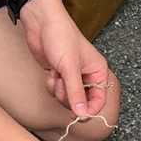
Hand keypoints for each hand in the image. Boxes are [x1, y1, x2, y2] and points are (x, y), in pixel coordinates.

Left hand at [19, 0, 109, 117]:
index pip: (99, 99)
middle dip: (69, 96)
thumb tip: (83, 114)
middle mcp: (87, 75)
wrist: (41, 24)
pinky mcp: (59, 75)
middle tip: (63, 84)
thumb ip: (76, 93)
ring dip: (58, 89)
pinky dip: (52, 84)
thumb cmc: (61, 37)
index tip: (78, 115)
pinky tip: (51, 71)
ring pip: (67, 98)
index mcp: (98, 71)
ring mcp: (72, 76)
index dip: (90, 109)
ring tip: (56, 74)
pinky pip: (56, 91)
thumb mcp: (70, 68)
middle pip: (81, 102)